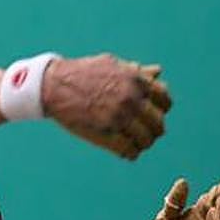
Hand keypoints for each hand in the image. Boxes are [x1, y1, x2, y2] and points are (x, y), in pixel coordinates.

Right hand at [42, 54, 170, 159]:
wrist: (54, 85)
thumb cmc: (82, 73)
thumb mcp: (113, 65)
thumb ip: (137, 72)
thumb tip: (158, 72)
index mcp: (136, 81)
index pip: (165, 101)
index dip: (160, 110)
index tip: (153, 114)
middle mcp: (132, 99)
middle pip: (157, 124)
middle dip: (153, 130)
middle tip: (146, 134)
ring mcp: (120, 118)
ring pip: (146, 140)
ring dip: (142, 143)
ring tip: (135, 144)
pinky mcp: (107, 134)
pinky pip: (129, 150)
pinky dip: (131, 153)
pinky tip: (127, 152)